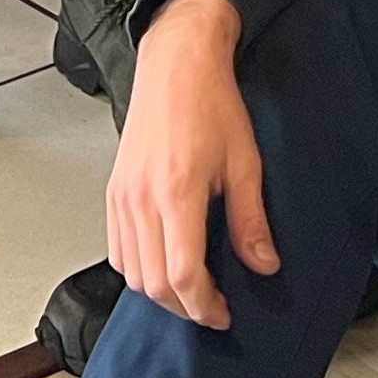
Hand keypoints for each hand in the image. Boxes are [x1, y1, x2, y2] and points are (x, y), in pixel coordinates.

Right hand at [104, 0, 274, 330]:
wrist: (177, 63)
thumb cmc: (212, 102)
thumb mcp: (245, 161)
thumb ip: (251, 220)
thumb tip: (264, 264)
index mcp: (177, 192)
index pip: (182, 275)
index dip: (204, 306)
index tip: (223, 313)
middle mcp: (141, 199)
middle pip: (153, 283)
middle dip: (185, 306)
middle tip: (213, 307)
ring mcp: (122, 197)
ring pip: (131, 273)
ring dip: (160, 292)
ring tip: (192, 289)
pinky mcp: (113, 193)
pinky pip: (118, 251)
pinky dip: (138, 270)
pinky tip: (164, 263)